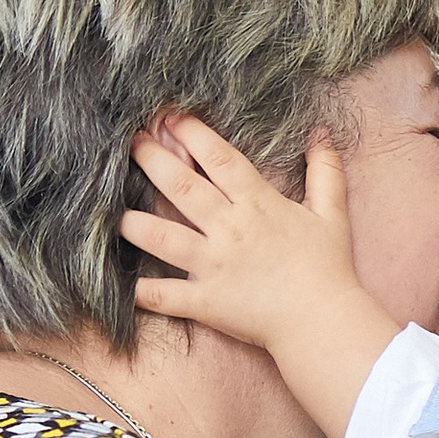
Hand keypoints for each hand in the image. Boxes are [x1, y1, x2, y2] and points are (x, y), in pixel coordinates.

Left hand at [123, 114, 403, 437]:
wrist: (322, 321)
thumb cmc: (328, 267)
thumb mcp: (332, 213)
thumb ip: (325, 171)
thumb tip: (320, 132)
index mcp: (257, 204)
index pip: (219, 159)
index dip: (192, 133)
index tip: (169, 115)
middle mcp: (229, 230)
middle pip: (182, 188)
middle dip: (152, 160)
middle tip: (129, 141)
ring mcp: (213, 266)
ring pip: (162, 237)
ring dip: (132, 221)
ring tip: (106, 206)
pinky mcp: (206, 301)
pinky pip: (165, 295)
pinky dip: (141, 291)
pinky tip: (120, 282)